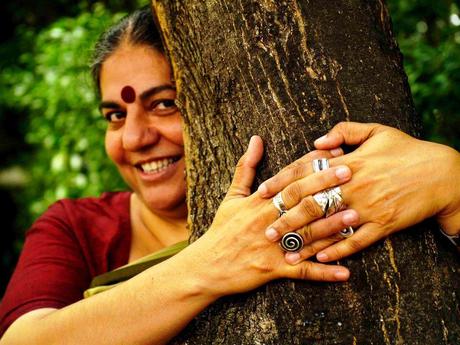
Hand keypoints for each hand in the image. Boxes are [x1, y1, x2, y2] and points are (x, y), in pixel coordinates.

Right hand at [190, 136, 353, 297]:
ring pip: (305, 233)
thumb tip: (255, 140)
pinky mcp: (273, 269)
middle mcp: (268, 220)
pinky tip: (345, 272)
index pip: (289, 178)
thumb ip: (245, 168)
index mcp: (259, 201)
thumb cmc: (222, 229)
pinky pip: (301, 271)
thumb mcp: (232, 196)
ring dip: (331, 226)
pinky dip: (323, 272)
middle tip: (350, 173)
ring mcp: (272, 245)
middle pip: (299, 199)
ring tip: (355, 216)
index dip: (311, 165)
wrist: (207, 266)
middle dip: (324, 185)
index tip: (333, 152)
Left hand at [257, 122, 459, 262]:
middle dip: (285, 218)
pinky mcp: (384, 224)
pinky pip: (356, 241)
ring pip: (329, 226)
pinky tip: (320, 258)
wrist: (444, 174)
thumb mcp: (377, 130)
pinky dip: (337, 250)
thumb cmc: (407, 150)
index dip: (281, 183)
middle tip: (265, 230)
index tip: (261, 193)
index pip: (305, 173)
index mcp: (348, 162)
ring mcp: (368, 207)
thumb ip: (344, 131)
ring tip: (286, 251)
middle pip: (311, 203)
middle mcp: (353, 186)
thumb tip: (317, 141)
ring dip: (305, 240)